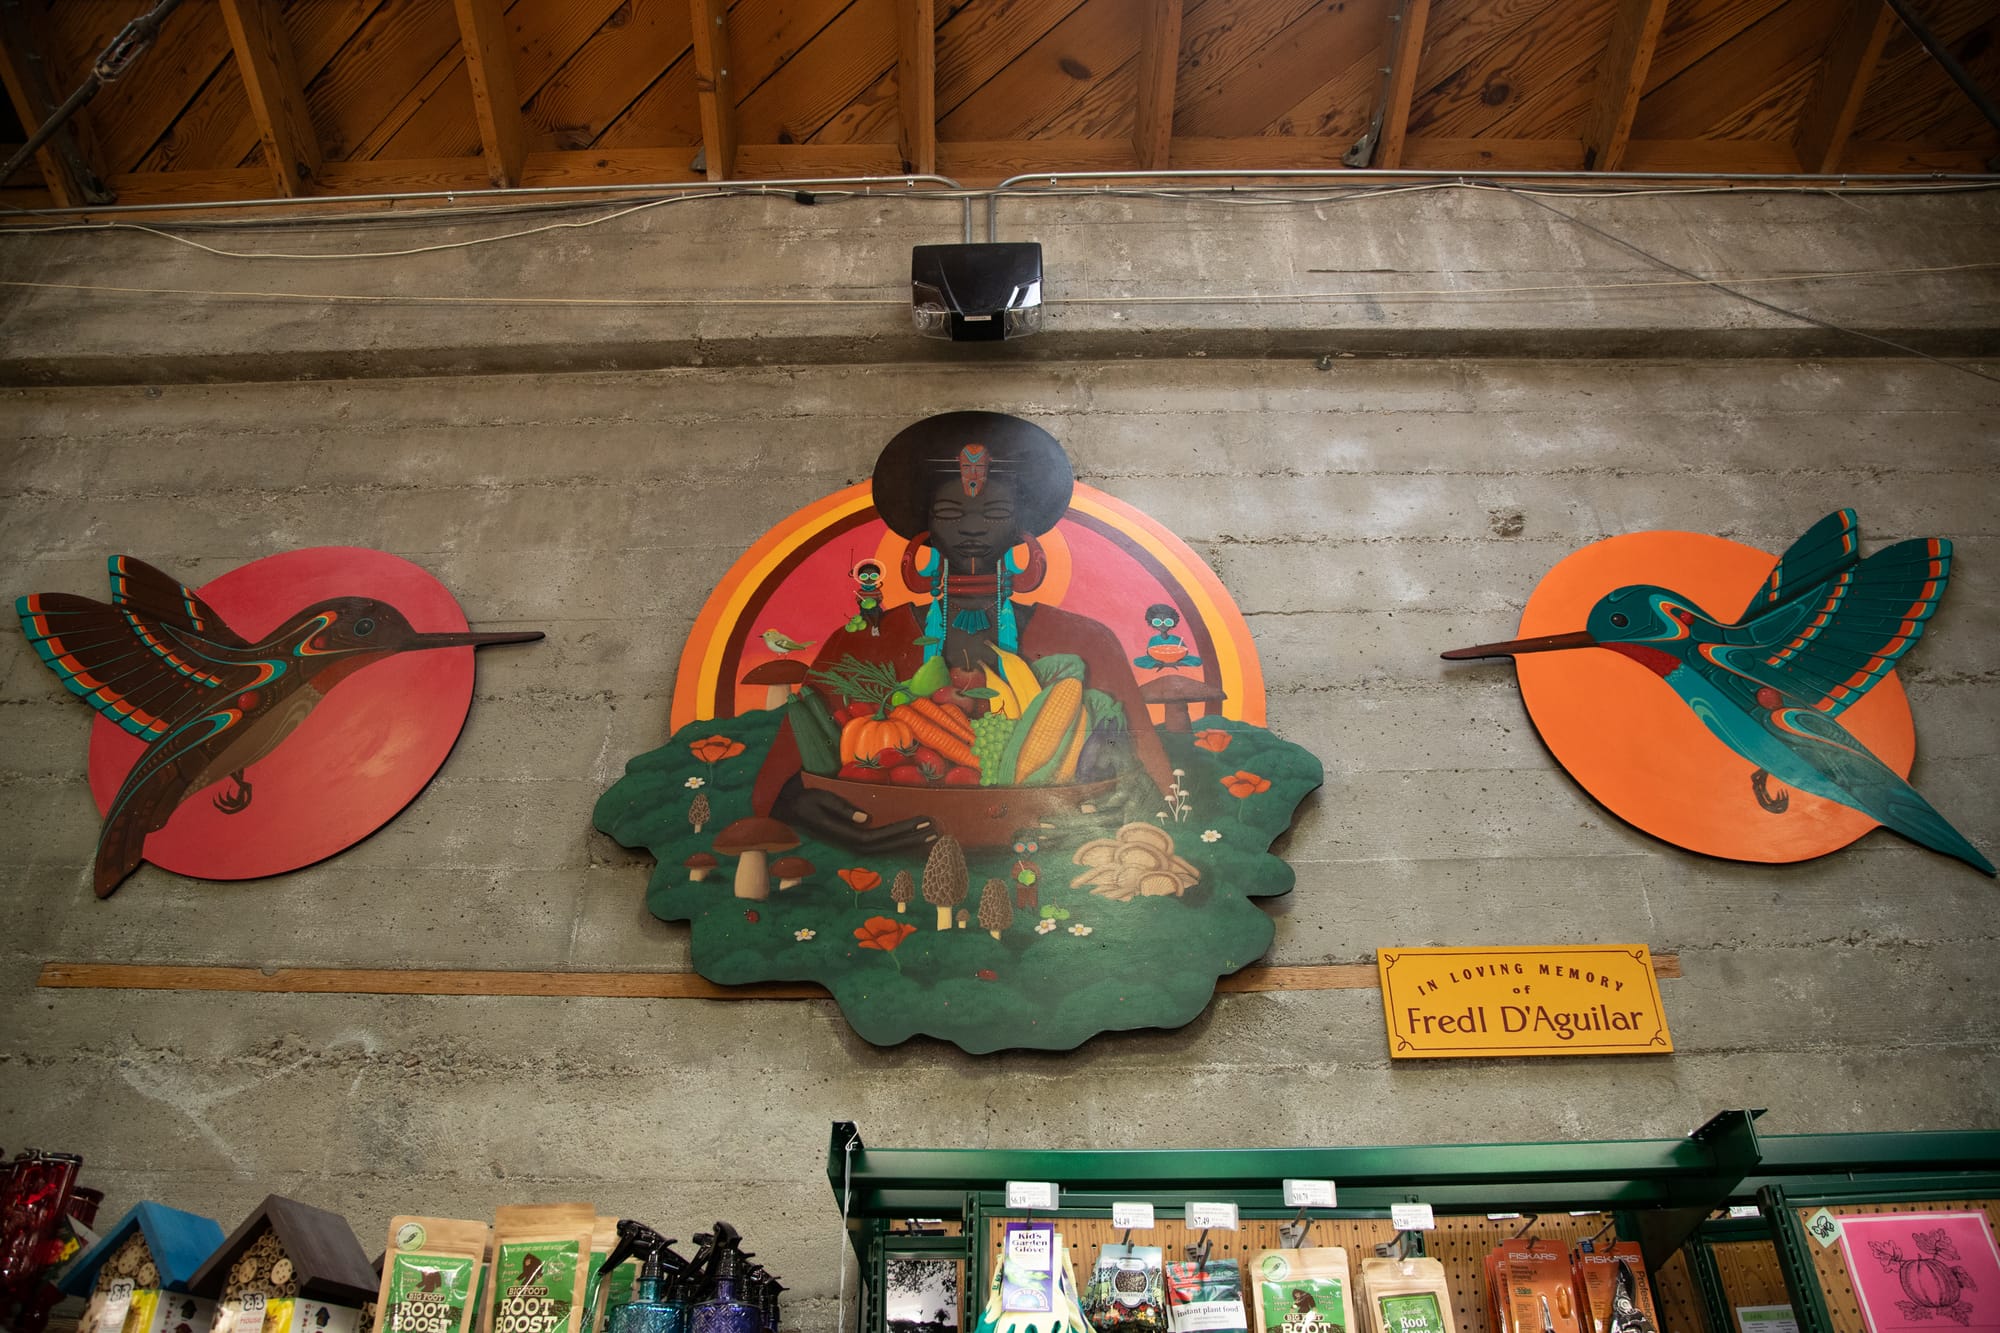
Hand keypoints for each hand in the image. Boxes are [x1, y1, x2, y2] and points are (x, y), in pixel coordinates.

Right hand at [771, 774, 938, 851]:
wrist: (788, 809)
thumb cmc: (805, 800)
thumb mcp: (820, 799)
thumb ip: (842, 809)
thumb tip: (867, 819)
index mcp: (844, 835)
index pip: (880, 837)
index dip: (903, 832)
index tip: (922, 821)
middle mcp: (851, 844)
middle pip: (888, 846)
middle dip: (912, 838)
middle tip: (936, 828)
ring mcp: (853, 845)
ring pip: (887, 848)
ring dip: (909, 842)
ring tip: (932, 834)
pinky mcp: (855, 841)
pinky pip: (882, 845)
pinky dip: (899, 842)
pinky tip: (914, 838)